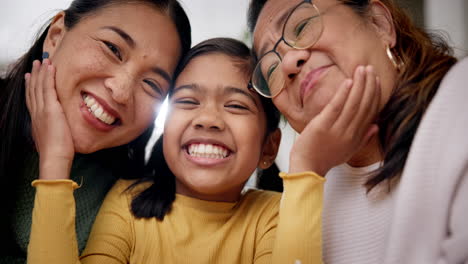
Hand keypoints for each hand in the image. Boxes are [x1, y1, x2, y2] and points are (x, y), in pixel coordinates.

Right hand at [25, 59, 74, 178]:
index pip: (32, 100)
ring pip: (40, 86)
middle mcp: (36, 113)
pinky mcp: (51, 109)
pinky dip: (48, 76)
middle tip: (35, 64)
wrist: (54, 157)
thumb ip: (52, 131)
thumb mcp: (51, 139)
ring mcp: (42, 110)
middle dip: (34, 75)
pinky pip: (49, 88)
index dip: (30, 87)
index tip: (29, 77)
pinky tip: (50, 68)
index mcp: (36, 120)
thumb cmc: (56, 153)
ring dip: (41, 72)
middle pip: (33, 90)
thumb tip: (56, 130)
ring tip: (43, 60)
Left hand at [289, 65, 380, 175]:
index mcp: (357, 136)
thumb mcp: (348, 150)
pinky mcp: (322, 126)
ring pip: (353, 103)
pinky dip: (343, 94)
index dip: (374, 94)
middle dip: (368, 85)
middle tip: (370, 68)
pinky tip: (349, 81)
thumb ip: (363, 138)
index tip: (375, 80)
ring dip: (359, 84)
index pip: (370, 111)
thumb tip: (376, 126)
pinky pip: (336, 107)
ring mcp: (336, 129)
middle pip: (364, 104)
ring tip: (361, 69)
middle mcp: (350, 132)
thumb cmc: (325, 158)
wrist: (307, 167)